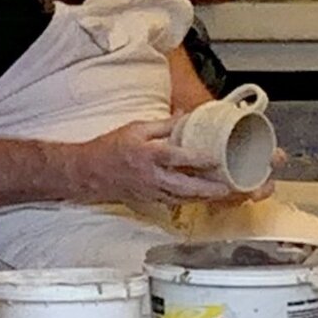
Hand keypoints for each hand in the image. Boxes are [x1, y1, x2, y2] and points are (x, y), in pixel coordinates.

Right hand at [72, 123, 238, 213]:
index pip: (177, 157)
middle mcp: (151, 176)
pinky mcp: (149, 200)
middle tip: (229, 188)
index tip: (216, 158)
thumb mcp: (136, 128)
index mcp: (148, 155)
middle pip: (184, 186)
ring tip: (222, 195)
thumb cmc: (111, 148)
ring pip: (182, 199)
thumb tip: (186, 115)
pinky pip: (173, 202)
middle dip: (208, 189)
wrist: (89, 173)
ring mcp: (150, 191)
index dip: (197, 158)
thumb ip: (163, 124)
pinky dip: (189, 201)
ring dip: (203, 198)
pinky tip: (201, 198)